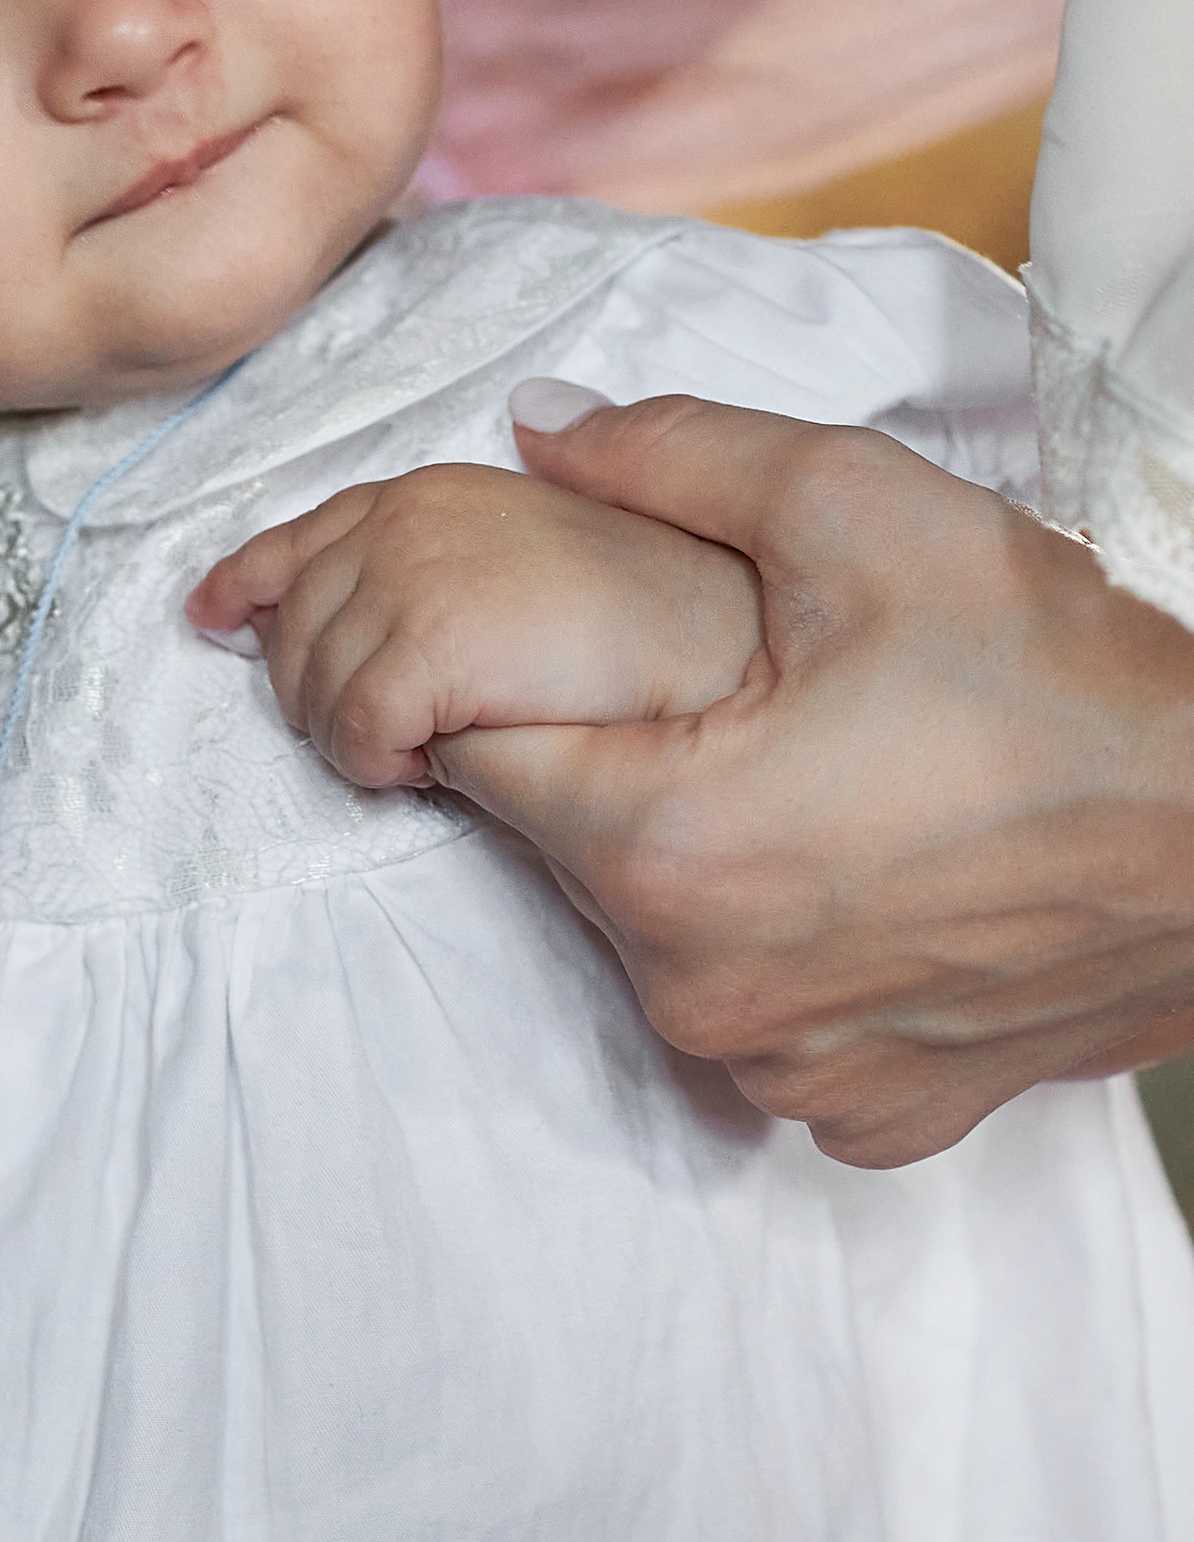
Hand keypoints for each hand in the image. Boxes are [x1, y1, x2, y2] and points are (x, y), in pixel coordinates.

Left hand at [187, 464, 762, 787]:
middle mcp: (406, 517)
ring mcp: (412, 575)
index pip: (297, 537)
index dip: (247, 581)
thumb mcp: (529, 571)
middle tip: (396, 735)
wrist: (734, 657)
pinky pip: (351, 733)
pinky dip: (381, 764)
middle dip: (319, 693)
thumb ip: (438, 570)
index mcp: (432, 493)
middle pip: (290, 629)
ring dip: (358, 737)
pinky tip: (442, 765)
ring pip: (310, 691)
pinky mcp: (429, 643)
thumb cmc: (658, 636)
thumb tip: (348, 604)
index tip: (213, 614)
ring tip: (434, 749)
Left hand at [436, 397, 1193, 1165]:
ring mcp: (787, 1071)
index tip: (599, 652)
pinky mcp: (870, 1115)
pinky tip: (877, 884)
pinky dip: (802, 963)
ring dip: (711, 870)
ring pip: (669, 945)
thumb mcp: (857, 505)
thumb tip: (535, 425)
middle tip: (753, 705)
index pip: (479, 752)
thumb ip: (665, 455)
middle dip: (630, 769)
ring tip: (831, 787)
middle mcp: (699, 990)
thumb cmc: (1062, 674)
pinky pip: (776, 1030)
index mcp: (664, 848)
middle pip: (576, 851)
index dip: (518, 682)